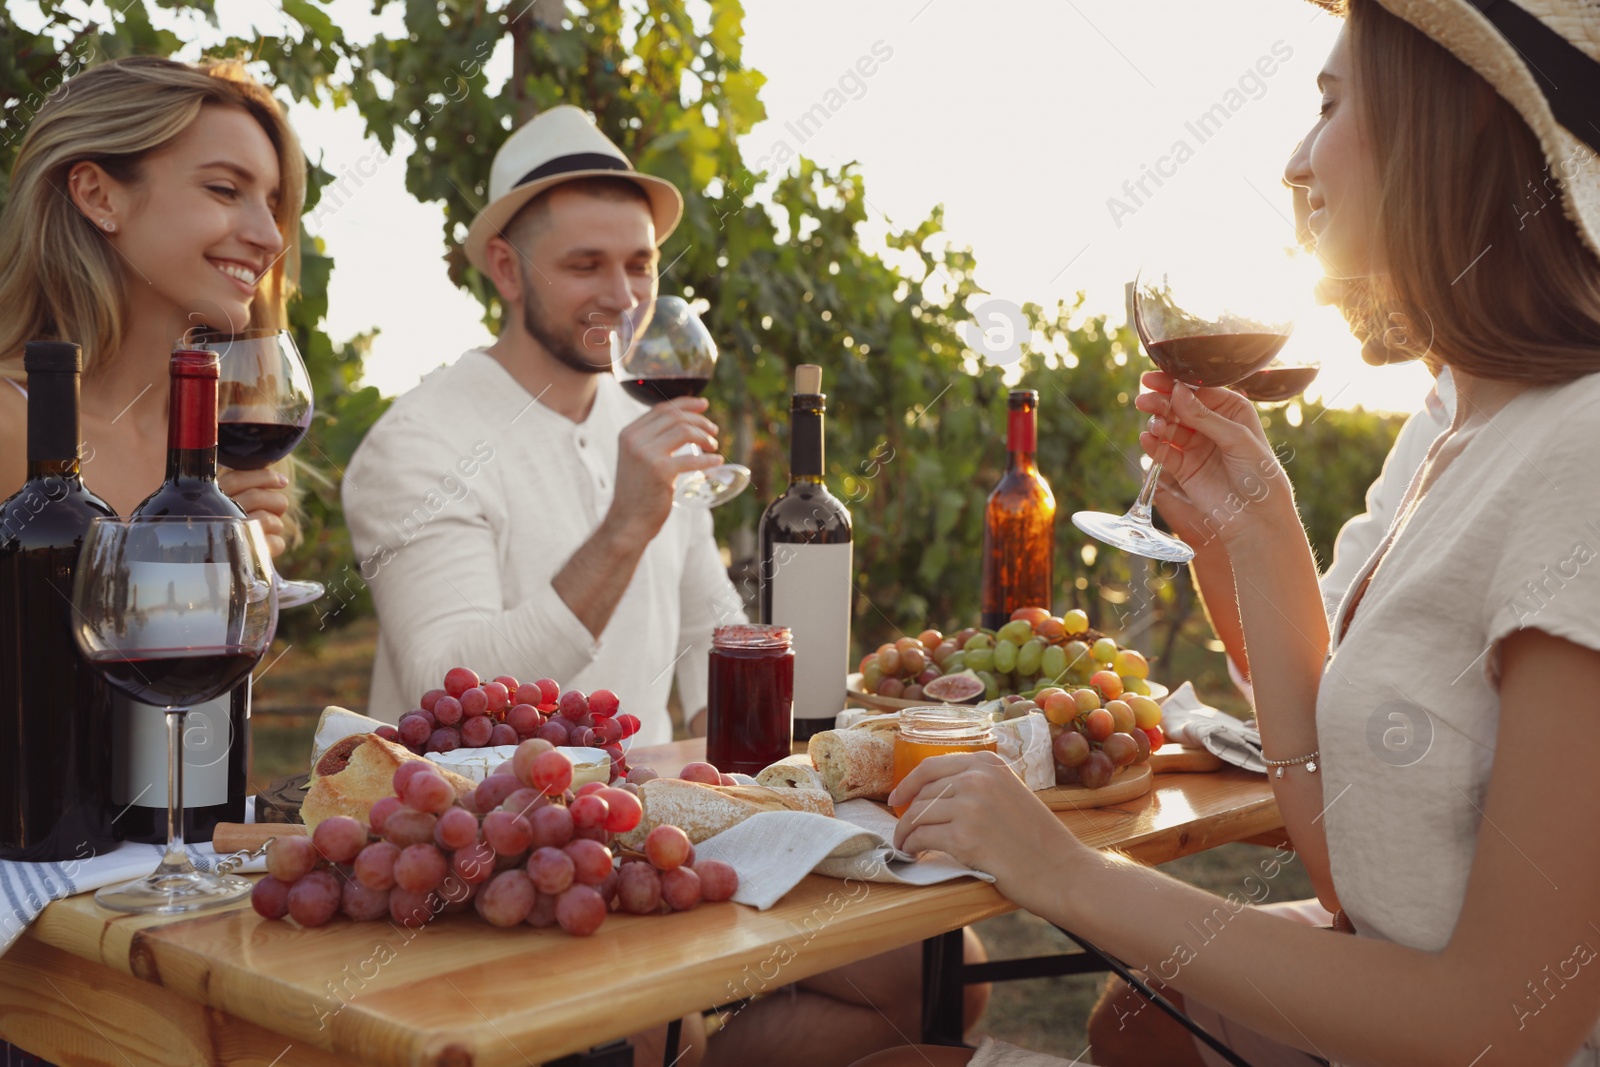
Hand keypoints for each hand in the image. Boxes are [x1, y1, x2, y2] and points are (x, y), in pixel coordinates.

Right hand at [219, 467, 288, 556]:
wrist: (207, 566)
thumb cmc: (221, 527)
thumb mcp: (224, 504)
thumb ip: (243, 489)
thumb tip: (281, 480)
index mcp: (211, 500)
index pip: (237, 479)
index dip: (265, 477)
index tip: (283, 481)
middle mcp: (219, 517)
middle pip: (257, 497)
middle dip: (276, 501)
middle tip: (279, 507)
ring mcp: (233, 538)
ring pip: (269, 520)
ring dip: (276, 524)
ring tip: (268, 528)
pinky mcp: (247, 558)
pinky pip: (276, 543)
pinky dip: (276, 543)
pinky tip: (267, 544)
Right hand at [605, 397, 723, 538]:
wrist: (627, 520)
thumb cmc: (637, 492)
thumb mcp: (637, 459)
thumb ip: (652, 441)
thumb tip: (683, 425)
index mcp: (629, 433)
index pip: (661, 408)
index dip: (686, 403)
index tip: (704, 405)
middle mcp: (635, 440)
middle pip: (675, 416)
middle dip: (700, 420)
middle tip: (714, 431)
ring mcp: (647, 454)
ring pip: (685, 431)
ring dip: (704, 437)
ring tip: (714, 446)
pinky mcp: (660, 471)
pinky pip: (692, 458)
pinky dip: (708, 459)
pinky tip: (716, 462)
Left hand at [889, 750, 1082, 897]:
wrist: (1061, 870)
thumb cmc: (1037, 839)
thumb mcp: (1011, 793)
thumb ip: (980, 785)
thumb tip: (935, 794)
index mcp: (988, 764)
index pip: (931, 766)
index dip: (908, 784)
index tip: (897, 798)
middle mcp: (977, 778)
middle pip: (923, 793)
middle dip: (908, 814)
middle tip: (902, 831)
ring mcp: (970, 806)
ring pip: (918, 815)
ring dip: (906, 833)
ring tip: (906, 846)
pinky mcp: (964, 837)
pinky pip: (922, 838)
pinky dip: (912, 847)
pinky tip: (914, 855)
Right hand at [1133, 372, 1292, 548]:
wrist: (1256, 519)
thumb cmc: (1260, 476)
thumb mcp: (1237, 439)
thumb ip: (1205, 417)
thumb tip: (1177, 392)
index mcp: (1232, 411)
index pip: (1200, 390)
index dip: (1177, 384)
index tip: (1156, 380)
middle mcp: (1212, 425)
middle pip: (1179, 406)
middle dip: (1161, 401)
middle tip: (1144, 400)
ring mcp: (1196, 446)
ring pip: (1168, 426)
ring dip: (1157, 423)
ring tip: (1155, 427)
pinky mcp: (1183, 468)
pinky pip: (1163, 451)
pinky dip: (1153, 445)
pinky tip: (1147, 440)